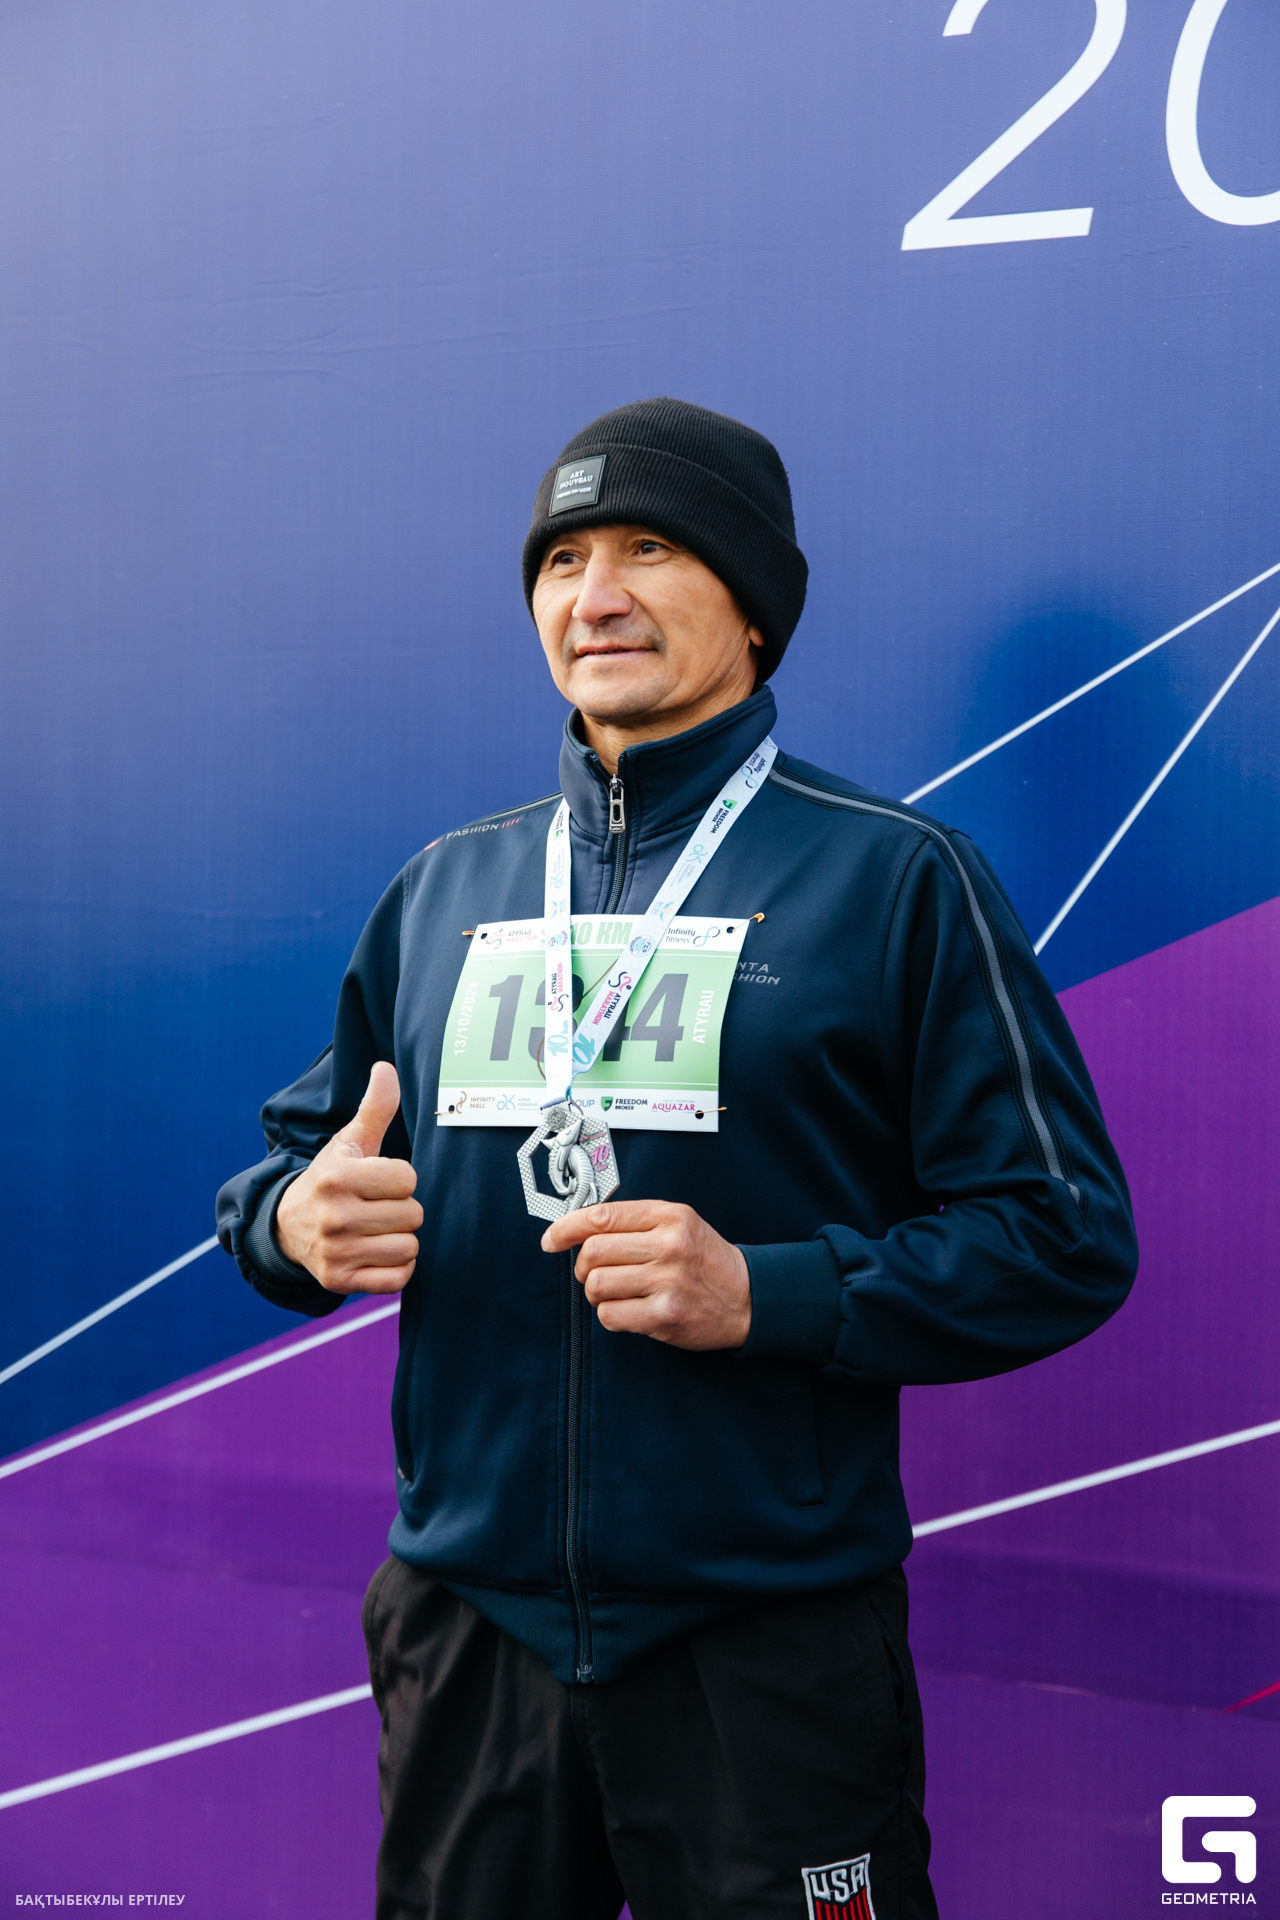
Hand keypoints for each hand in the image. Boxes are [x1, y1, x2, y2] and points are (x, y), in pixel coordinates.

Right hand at [275, 1062, 421, 1294]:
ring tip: (376, 1229)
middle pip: (412, 1215)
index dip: (399, 1179)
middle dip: (401, 1209)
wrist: (288, 1226)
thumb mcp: (349, 1142)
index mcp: (338, 1177)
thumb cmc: (332, 1178)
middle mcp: (335, 1216)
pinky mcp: (340, 1281)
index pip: (407, 1179)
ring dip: (400, 1239)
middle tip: (376, 1207)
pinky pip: (398, 1279)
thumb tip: (386, 1067)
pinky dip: (396, 1269)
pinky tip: (377, 1253)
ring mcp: (336, 1252)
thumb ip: (375, 1107)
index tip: (378, 1181)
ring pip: (409, 1247)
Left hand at [541, 1200, 751, 1349]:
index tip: (551, 1239)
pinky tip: (628, 1310)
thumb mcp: (678, 1224)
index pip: (601, 1216)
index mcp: (669, 1216)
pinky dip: (610, 1314)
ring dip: (596, 1293)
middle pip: (593, 1252)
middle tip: (596, 1273)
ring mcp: (668, 1282)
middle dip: (584, 1267)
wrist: (748, 1297)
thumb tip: (578, 1229)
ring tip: (616, 1293)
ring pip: (597, 1285)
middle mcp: (669, 1245)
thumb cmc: (705, 1259)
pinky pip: (610, 1315)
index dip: (566, 1228)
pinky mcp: (665, 1315)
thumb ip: (634, 1222)